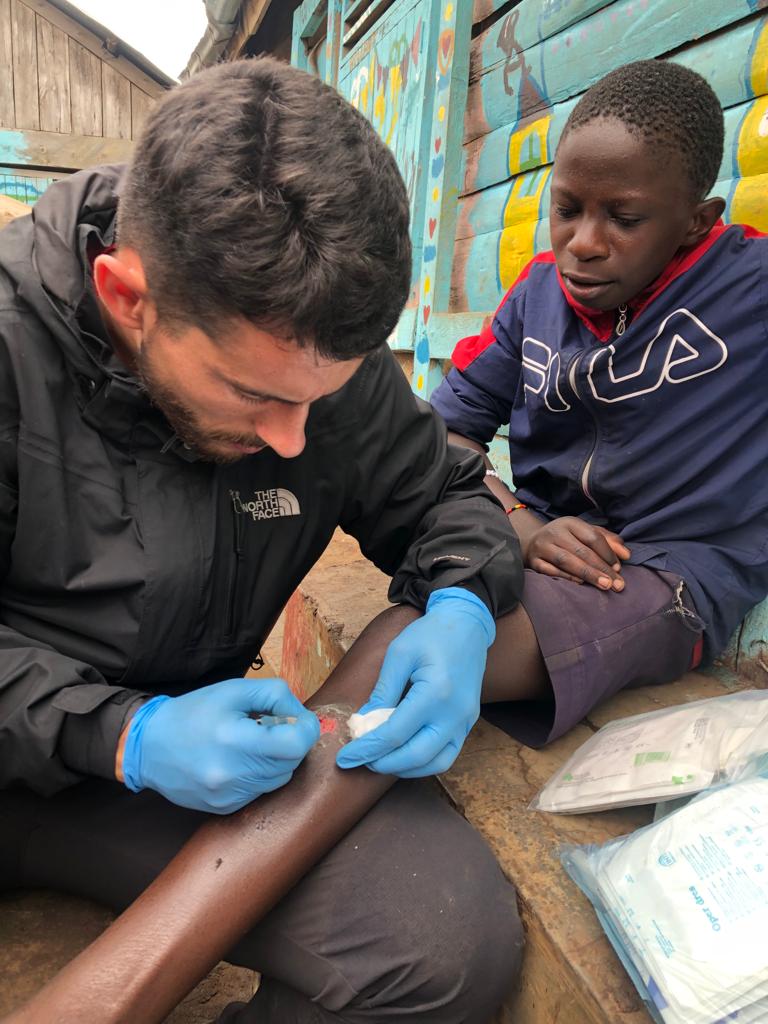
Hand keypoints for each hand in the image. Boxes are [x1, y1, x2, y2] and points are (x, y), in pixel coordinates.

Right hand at [121, 678, 319, 813]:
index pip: (297, 744)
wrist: (148, 746)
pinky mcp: (225, 808)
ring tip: (251, 742)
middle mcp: (233, 774)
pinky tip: (238, 760)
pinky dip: (259, 774)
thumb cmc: (193, 712)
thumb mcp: (234, 690)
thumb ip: (275, 695)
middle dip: (289, 741)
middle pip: (292, 762)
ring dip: (276, 759)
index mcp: (235, 740)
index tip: (297, 718)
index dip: (305, 728)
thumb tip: (302, 716)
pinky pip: (261, 791)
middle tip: (268, 726)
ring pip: (279, 778)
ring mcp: (229, 796)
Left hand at [336, 588, 494, 777]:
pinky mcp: (468, 723)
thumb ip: (382, 692)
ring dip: (405, 768)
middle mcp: (455, 713)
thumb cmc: (430, 634)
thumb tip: (364, 725)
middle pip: (416, 756)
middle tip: (359, 760)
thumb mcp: (399, 654)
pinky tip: (403, 754)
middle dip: (383, 763)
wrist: (467, 626)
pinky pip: (447, 755)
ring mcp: (466, 721)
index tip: (344, 757)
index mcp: (436, 692)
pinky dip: (423, 762)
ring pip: (435, 763)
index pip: (395, 734)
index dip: (367, 749)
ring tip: (379, 759)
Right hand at [523, 517, 629, 589]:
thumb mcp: (584, 533)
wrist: (531, 543)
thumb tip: (626, 555)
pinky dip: (567, 578)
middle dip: (602, 568)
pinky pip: (551, 572)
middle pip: (582, 551)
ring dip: (588, 574)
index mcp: (569, 522)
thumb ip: (607, 541)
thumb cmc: (566, 539)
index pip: (592, 537)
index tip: (619, 568)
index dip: (607, 553)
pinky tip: (581, 584)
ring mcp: (542, 547)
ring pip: (567, 561)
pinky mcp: (533, 561)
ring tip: (605, 586)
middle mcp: (554, 532)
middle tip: (617, 584)